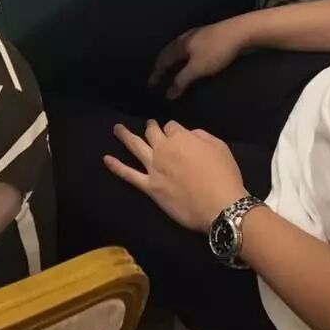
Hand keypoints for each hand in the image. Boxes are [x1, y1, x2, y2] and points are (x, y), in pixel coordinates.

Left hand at [105, 120, 247, 231]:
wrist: (219, 204)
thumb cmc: (223, 175)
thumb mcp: (219, 146)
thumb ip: (201, 136)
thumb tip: (190, 134)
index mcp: (181, 137)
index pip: (172, 126)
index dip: (173, 129)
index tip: (176, 133)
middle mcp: (163, 149)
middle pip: (153, 133)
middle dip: (151, 127)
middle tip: (149, 125)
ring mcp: (154, 168)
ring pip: (136, 146)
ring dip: (125, 136)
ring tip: (117, 129)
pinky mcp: (150, 187)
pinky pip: (129, 175)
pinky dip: (117, 167)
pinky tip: (107, 159)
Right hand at [150, 20, 247, 98]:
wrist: (240, 32)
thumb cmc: (216, 51)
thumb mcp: (197, 68)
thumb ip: (182, 80)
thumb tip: (168, 94)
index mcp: (180, 45)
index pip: (163, 60)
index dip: (156, 73)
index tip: (150, 84)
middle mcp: (185, 39)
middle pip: (169, 52)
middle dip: (163, 65)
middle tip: (158, 76)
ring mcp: (197, 37)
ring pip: (180, 50)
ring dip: (174, 61)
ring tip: (172, 70)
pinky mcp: (208, 38)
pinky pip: (190, 50)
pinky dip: (185, 58)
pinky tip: (190, 61)